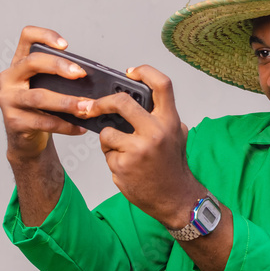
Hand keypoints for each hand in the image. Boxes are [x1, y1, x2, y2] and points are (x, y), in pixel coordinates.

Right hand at [0, 25, 90, 163]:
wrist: (25, 139)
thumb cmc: (40, 108)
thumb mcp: (46, 87)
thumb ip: (59, 78)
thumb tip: (89, 80)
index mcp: (19, 63)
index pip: (27, 37)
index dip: (45, 35)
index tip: (65, 45)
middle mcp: (9, 78)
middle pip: (32, 63)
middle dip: (59, 66)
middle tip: (80, 74)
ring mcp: (8, 100)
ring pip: (38, 96)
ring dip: (66, 102)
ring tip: (85, 107)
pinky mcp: (14, 122)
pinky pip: (43, 122)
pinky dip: (65, 126)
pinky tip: (79, 128)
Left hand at [74, 65, 202, 227]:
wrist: (175, 199)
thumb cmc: (172, 167)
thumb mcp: (177, 135)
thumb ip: (163, 117)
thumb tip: (141, 97)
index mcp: (170, 121)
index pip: (161, 84)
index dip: (144, 72)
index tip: (129, 73)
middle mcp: (156, 132)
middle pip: (121, 101)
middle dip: (102, 103)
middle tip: (93, 107)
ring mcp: (138, 149)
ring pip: (107, 132)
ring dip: (109, 142)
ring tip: (125, 153)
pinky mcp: (123, 165)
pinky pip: (107, 153)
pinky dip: (112, 159)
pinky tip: (127, 168)